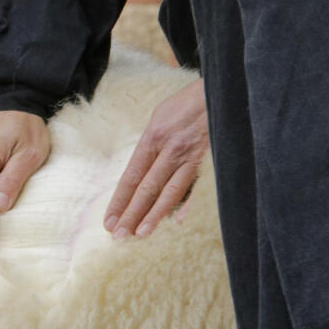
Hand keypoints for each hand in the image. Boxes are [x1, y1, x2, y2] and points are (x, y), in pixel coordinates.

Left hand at [103, 78, 208, 237]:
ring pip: (170, 192)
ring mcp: (190, 157)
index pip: (131, 175)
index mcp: (152, 138)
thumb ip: (150, 144)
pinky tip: (178, 222)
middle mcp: (169, 150)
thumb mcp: (159, 117)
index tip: (109, 219)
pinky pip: (198, 188)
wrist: (218, 93)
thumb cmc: (186, 104)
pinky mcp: (210, 161)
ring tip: (140, 234)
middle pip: (147, 188)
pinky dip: (189, 205)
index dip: (119, 200)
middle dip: (131, 213)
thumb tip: (140, 168)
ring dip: (154, 215)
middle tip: (118, 236)